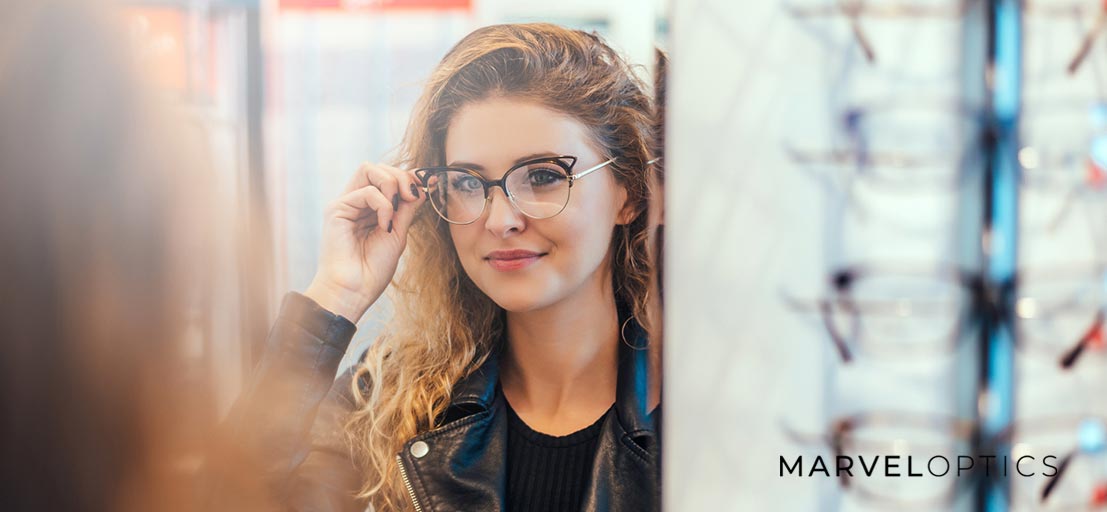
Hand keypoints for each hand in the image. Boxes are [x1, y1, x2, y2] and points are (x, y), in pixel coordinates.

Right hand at [304, 162, 426, 321]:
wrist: (355, 291)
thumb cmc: (373, 269)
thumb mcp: (398, 233)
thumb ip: (407, 208)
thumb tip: (424, 184)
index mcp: (368, 208)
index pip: (387, 177)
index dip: (408, 176)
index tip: (429, 184)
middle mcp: (355, 202)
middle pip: (377, 167)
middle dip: (400, 176)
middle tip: (412, 197)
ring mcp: (345, 204)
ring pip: (369, 169)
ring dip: (391, 184)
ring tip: (398, 208)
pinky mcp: (336, 209)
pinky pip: (366, 191)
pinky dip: (383, 206)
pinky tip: (384, 226)